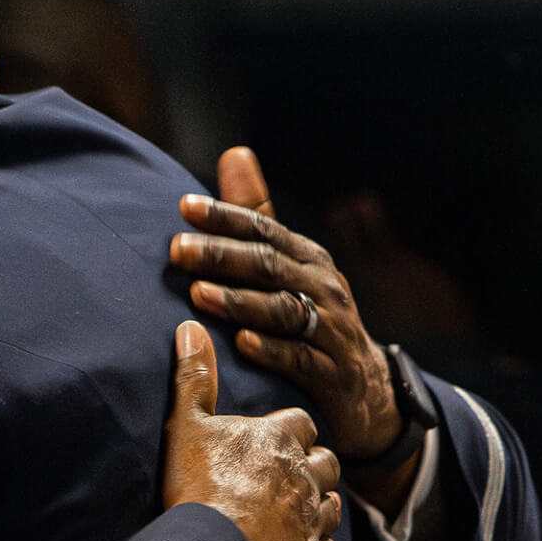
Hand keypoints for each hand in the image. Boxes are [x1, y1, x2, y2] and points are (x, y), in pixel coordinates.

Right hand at [163, 320, 340, 540]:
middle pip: (327, 462)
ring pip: (332, 505)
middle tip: (285, 474)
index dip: (290, 431)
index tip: (274, 438)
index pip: (301, 423)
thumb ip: (193, 376)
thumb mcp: (187, 423)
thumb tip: (190, 326)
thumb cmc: (198, 484)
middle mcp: (305, 474)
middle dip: (312, 466)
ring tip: (294, 510)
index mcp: (279, 438)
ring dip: (318, 504)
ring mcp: (311, 518)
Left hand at [169, 147, 399, 458]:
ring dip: (240, 302)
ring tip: (198, 294)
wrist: (364, 388)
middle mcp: (323, 287)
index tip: (183, 206)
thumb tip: (234, 152)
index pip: (263, 229)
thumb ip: (257, 213)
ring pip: (283, 311)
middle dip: (222, 256)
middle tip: (177, 250)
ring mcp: (332, 330)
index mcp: (307, 258)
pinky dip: (272, 351)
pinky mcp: (332, 373)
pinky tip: (241, 344)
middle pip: (269, 266)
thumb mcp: (288, 263)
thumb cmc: (311, 314)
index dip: (225, 216)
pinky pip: (301, 359)